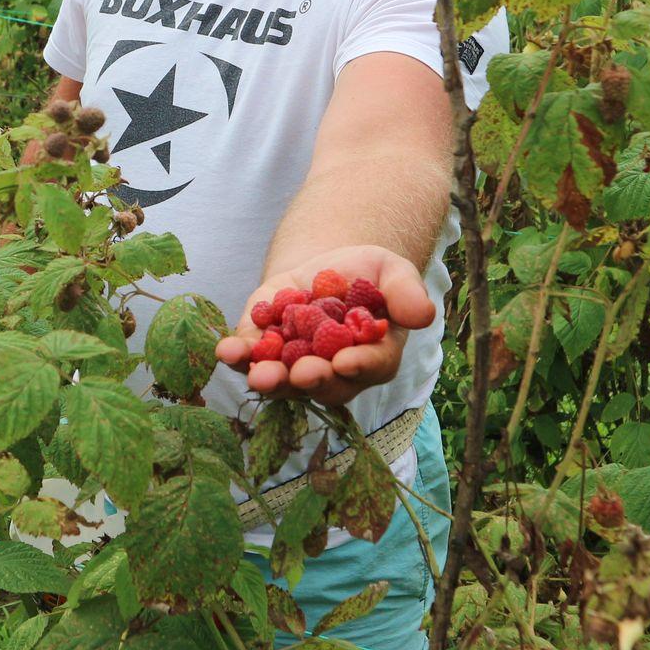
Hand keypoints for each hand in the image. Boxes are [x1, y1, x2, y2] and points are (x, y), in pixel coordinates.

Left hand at [213, 244, 433, 405]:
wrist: (324, 264)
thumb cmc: (366, 273)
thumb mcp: (391, 271)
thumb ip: (406, 291)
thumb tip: (423, 315)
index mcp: (372, 356)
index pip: (369, 368)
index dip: (358, 367)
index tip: (345, 362)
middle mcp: (333, 372)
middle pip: (324, 384)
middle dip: (311, 379)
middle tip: (301, 374)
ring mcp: (294, 365)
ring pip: (283, 380)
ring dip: (270, 379)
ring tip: (258, 374)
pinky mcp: (262, 349)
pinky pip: (249, 358)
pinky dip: (237, 356)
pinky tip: (226, 350)